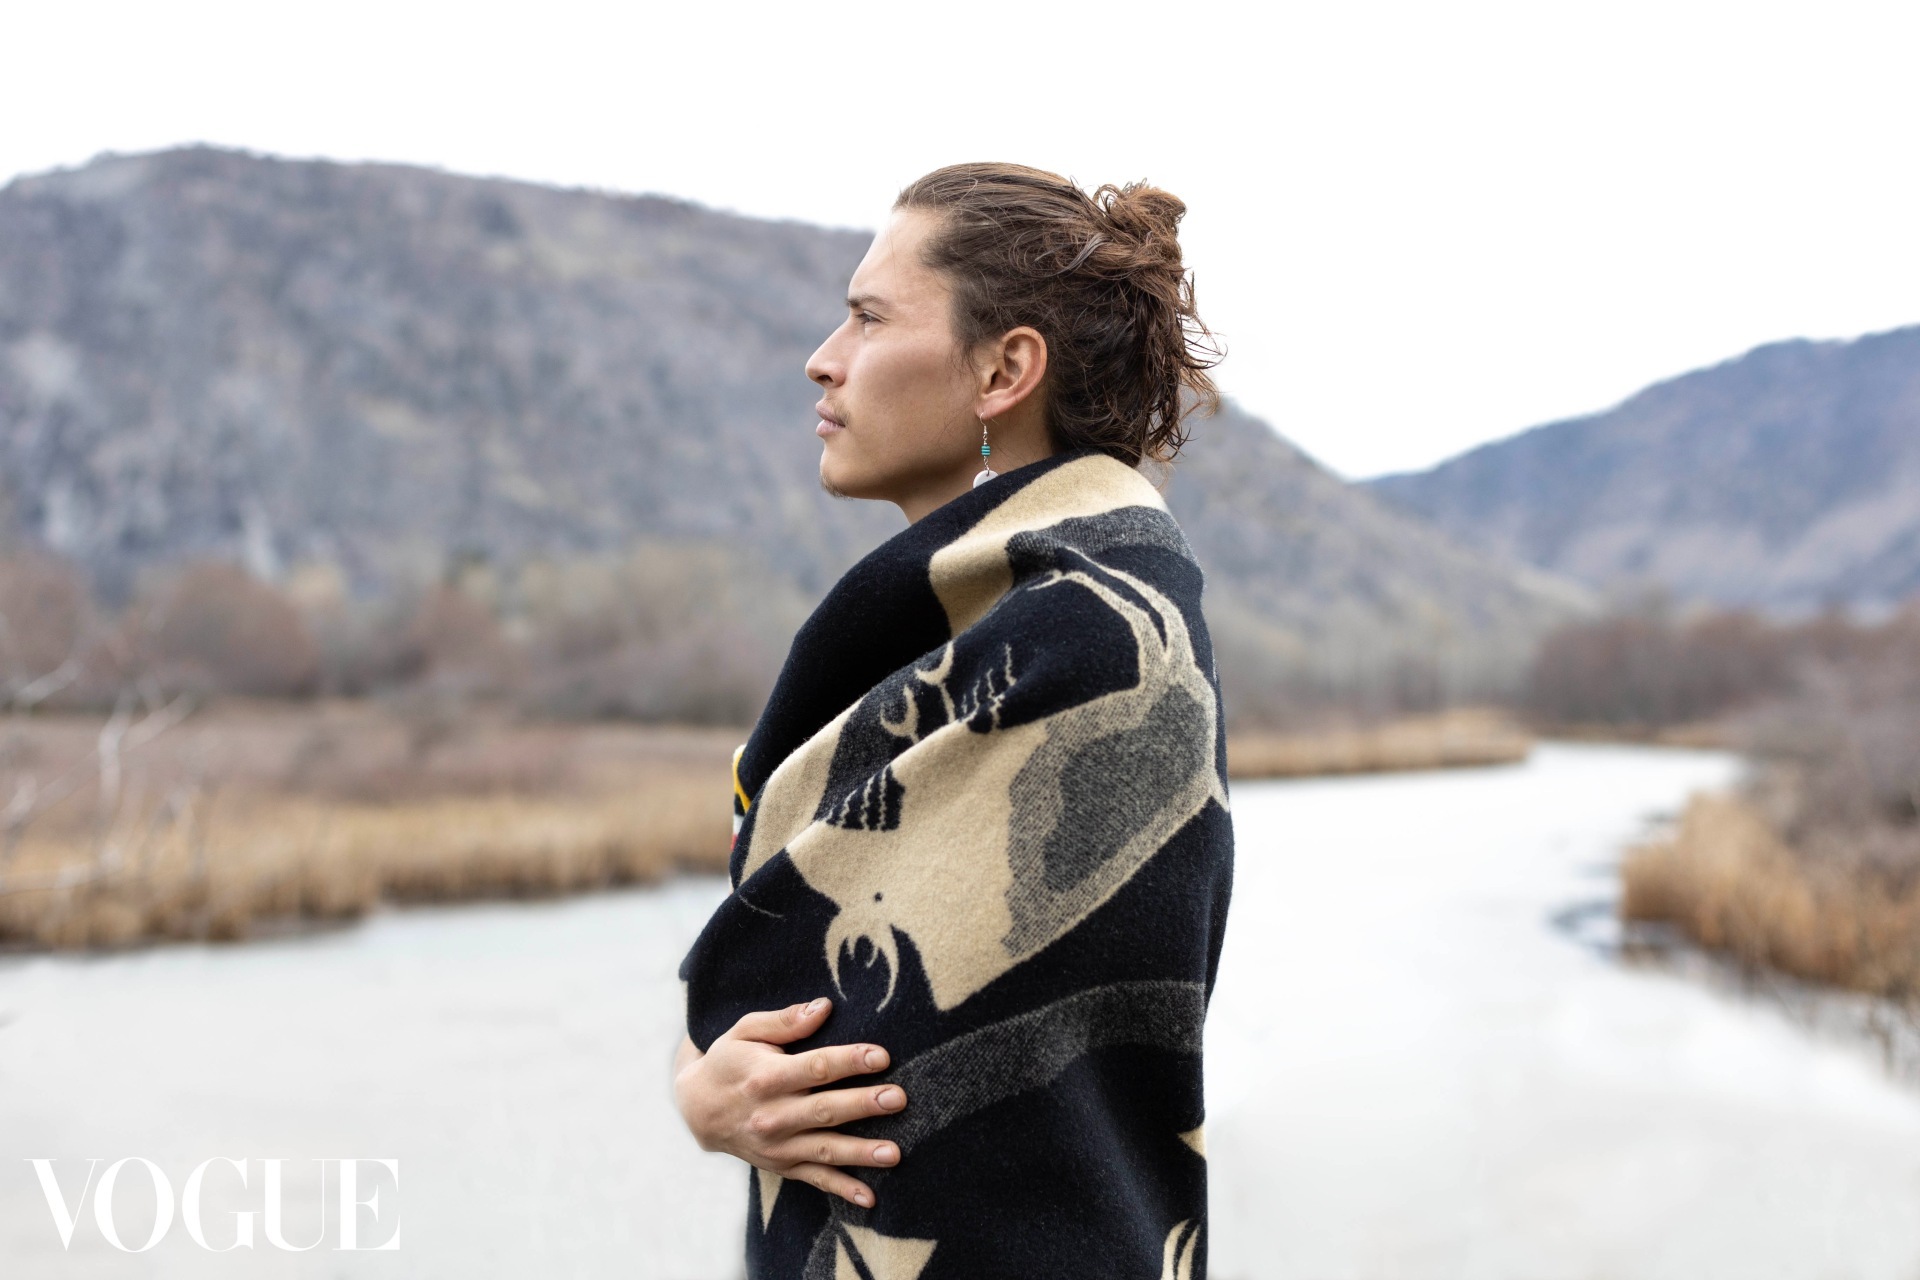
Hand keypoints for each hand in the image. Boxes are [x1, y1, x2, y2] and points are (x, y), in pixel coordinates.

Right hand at [673, 997, 906, 1207]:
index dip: (849, 1061)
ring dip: (860, 1153)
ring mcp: (777, 1145)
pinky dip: (842, 1190)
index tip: (881, 1055)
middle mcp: (771, 1114)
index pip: (814, 1067)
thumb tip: (824, 1006)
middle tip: (898, 1098)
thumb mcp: (746, 1031)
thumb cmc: (729, 1061)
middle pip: (824, 1109)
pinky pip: (815, 1179)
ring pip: (824, 1149)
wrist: (697, 1110)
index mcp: (766, 1077)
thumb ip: (785, 1021)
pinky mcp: (781, 1165)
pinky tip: (870, 1198)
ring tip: (894, 1153)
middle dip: (863, 1104)